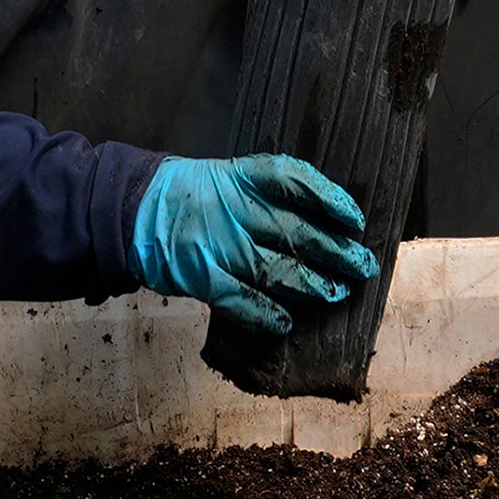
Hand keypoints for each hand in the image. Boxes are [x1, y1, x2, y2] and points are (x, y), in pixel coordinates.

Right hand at [133, 153, 380, 332]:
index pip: (297, 182)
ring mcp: (218, 245)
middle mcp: (234, 208)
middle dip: (336, 252)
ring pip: (276, 270)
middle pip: (297, 232)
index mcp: (243, 177)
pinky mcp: (201, 277)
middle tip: (363, 266)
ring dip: (312, 286)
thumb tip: (325, 222)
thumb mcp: (230, 177)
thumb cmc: (192, 195)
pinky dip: (266, 314)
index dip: (330, 200)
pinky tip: (286, 321)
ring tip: (336, 294)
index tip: (355, 218)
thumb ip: (269, 195)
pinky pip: (240, 300)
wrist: (134, 209)